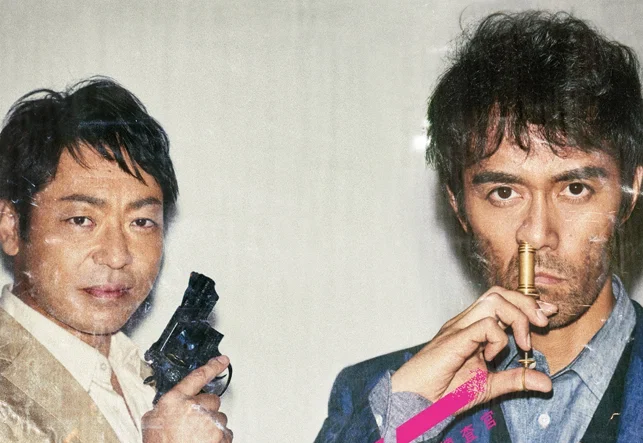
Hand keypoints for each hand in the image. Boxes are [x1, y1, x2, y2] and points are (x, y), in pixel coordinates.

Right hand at [142, 355, 232, 442]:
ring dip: (212, 426)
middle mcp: (194, 406)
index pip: (197, 376)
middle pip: (212, 400)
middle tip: (194, 425)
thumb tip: (175, 405)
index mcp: (174, 400)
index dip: (212, 366)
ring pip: (220, 417)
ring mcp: (209, 421)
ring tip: (196, 438)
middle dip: (206, 410)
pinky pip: (225, 433)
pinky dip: (219, 439)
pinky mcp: (219, 435)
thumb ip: (167, 407)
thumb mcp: (152, 421)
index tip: (223, 360)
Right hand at [391, 287, 557, 412]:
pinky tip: (493, 357)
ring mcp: (458, 327)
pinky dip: (499, 339)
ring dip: (517, 317)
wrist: (417, 400)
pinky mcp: (454, 337)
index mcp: (471, 329)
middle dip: (527, 302)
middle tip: (544, 321)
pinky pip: (486, 324)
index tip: (548, 313)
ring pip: (493, 300)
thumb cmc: (444, 392)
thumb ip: (516, 380)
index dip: (526, 303)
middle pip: (498, 292)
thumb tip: (545, 382)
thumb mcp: (489, 386)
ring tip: (525, 341)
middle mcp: (465, 322)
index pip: (501, 301)